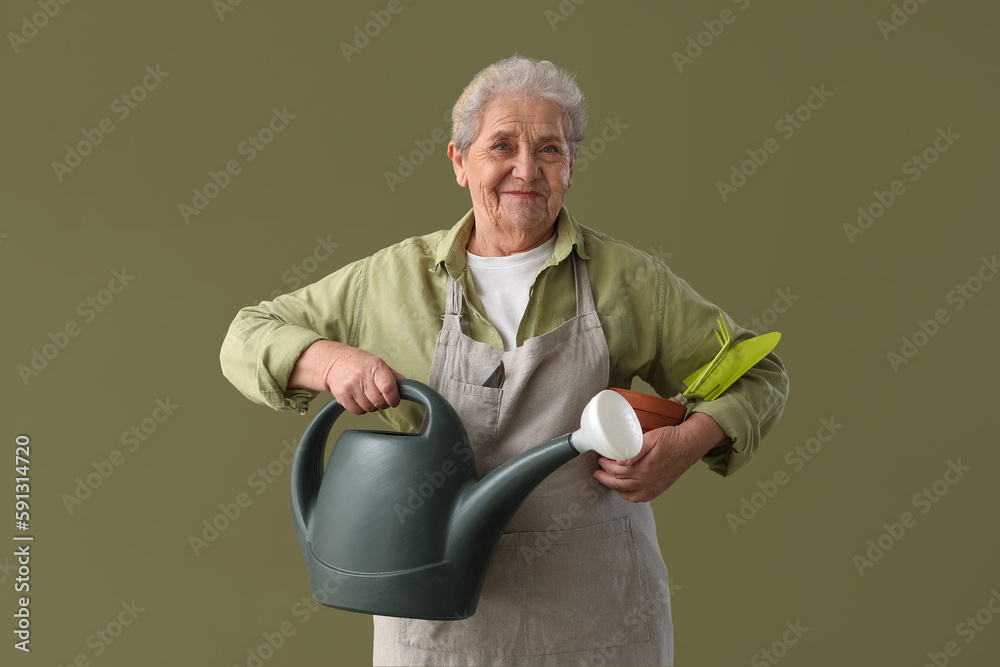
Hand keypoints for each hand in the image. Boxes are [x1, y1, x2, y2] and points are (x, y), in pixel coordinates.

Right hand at [288, 340, 404, 414]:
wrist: (334, 362)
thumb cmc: (359, 363)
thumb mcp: (378, 364)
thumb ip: (394, 377)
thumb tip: (409, 388)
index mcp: (376, 367)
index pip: (389, 388)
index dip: (394, 399)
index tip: (394, 400)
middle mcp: (362, 376)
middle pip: (380, 402)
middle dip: (383, 403)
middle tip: (380, 397)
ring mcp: (351, 387)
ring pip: (369, 409)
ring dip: (372, 406)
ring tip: (367, 395)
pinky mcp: (342, 396)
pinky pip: (358, 412)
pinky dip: (361, 409)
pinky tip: (358, 398)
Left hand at [593, 412, 731, 502]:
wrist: (690, 445)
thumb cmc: (672, 439)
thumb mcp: (652, 438)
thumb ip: (635, 450)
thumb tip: (620, 461)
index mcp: (644, 469)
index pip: (617, 471)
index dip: (606, 466)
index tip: (600, 459)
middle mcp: (648, 481)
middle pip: (620, 483)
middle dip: (605, 478)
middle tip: (598, 471)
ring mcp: (654, 487)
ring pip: (628, 493)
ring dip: (615, 487)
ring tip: (607, 480)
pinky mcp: (659, 488)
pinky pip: (640, 498)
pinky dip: (629, 496)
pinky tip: (624, 490)